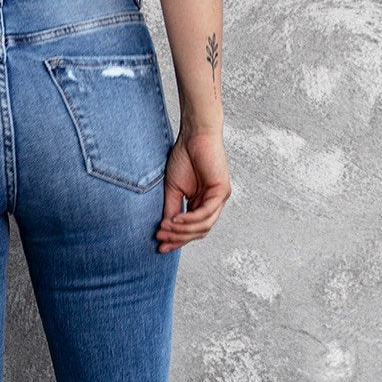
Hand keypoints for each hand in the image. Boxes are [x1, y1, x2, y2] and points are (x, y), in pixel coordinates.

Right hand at [155, 125, 230, 251]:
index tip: (159, 245)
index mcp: (202, 204)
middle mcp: (213, 204)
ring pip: (203, 226)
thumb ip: (172, 210)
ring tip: (164, 228)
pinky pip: (206, 213)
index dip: (176, 240)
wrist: (194, 136)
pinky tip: (176, 220)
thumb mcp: (173, 190)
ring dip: (182, 230)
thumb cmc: (184, 158)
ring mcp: (220, 199)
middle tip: (160, 239)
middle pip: (199, 232)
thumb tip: (165, 230)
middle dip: (178, 238)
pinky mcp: (222, 191)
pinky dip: (190, 219)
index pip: (192, 230)